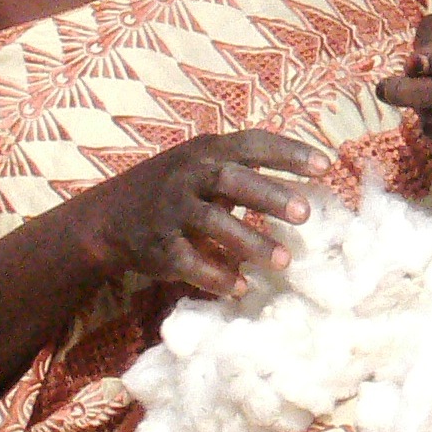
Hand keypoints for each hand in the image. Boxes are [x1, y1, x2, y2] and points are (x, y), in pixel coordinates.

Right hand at [76, 131, 331, 297]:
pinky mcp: (157, 245)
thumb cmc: (172, 190)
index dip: (289, 152)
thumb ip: (243, 171)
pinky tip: (241, 287)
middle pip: (232, 180)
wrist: (106, 217)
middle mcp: (187, 175)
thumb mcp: (201, 167)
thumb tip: (303, 190)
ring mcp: (170, 210)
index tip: (325, 166)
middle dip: (270, 196)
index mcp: (205, 152)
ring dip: (251, 243)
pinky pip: (189, 261)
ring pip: (213, 223)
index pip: (252, 144)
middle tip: (306, 214)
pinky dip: (215, 276)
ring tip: (284, 261)